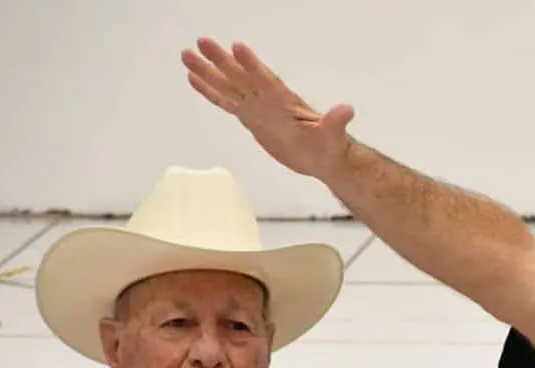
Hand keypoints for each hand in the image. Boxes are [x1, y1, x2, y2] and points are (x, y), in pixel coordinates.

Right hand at [180, 38, 354, 179]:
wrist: (324, 157)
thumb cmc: (330, 147)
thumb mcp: (334, 136)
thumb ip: (337, 122)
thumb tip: (348, 110)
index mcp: (284, 102)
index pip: (266, 80)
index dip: (252, 65)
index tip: (237, 46)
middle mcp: (268, 100)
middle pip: (241, 77)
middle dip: (221, 61)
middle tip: (201, 42)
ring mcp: (258, 108)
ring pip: (229, 86)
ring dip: (208, 72)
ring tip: (187, 55)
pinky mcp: (251, 118)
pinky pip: (227, 102)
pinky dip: (211, 91)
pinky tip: (195, 80)